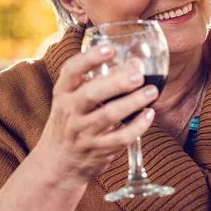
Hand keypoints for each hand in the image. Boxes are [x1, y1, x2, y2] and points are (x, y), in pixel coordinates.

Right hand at [31, 45, 157, 186]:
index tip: (110, 49)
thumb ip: (101, 80)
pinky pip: (120, 138)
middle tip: (138, 75)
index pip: (71, 71)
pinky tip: (150, 114)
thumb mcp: (75, 98)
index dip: (89, 58)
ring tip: (151, 91)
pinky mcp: (98, 150)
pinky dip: (137, 126)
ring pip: (109, 116)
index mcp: (63, 93)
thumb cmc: (72, 121)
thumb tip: (135, 64)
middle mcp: (70, 112)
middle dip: (116, 83)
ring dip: (133, 102)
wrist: (59, 162)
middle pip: (91, 94)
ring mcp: (84, 133)